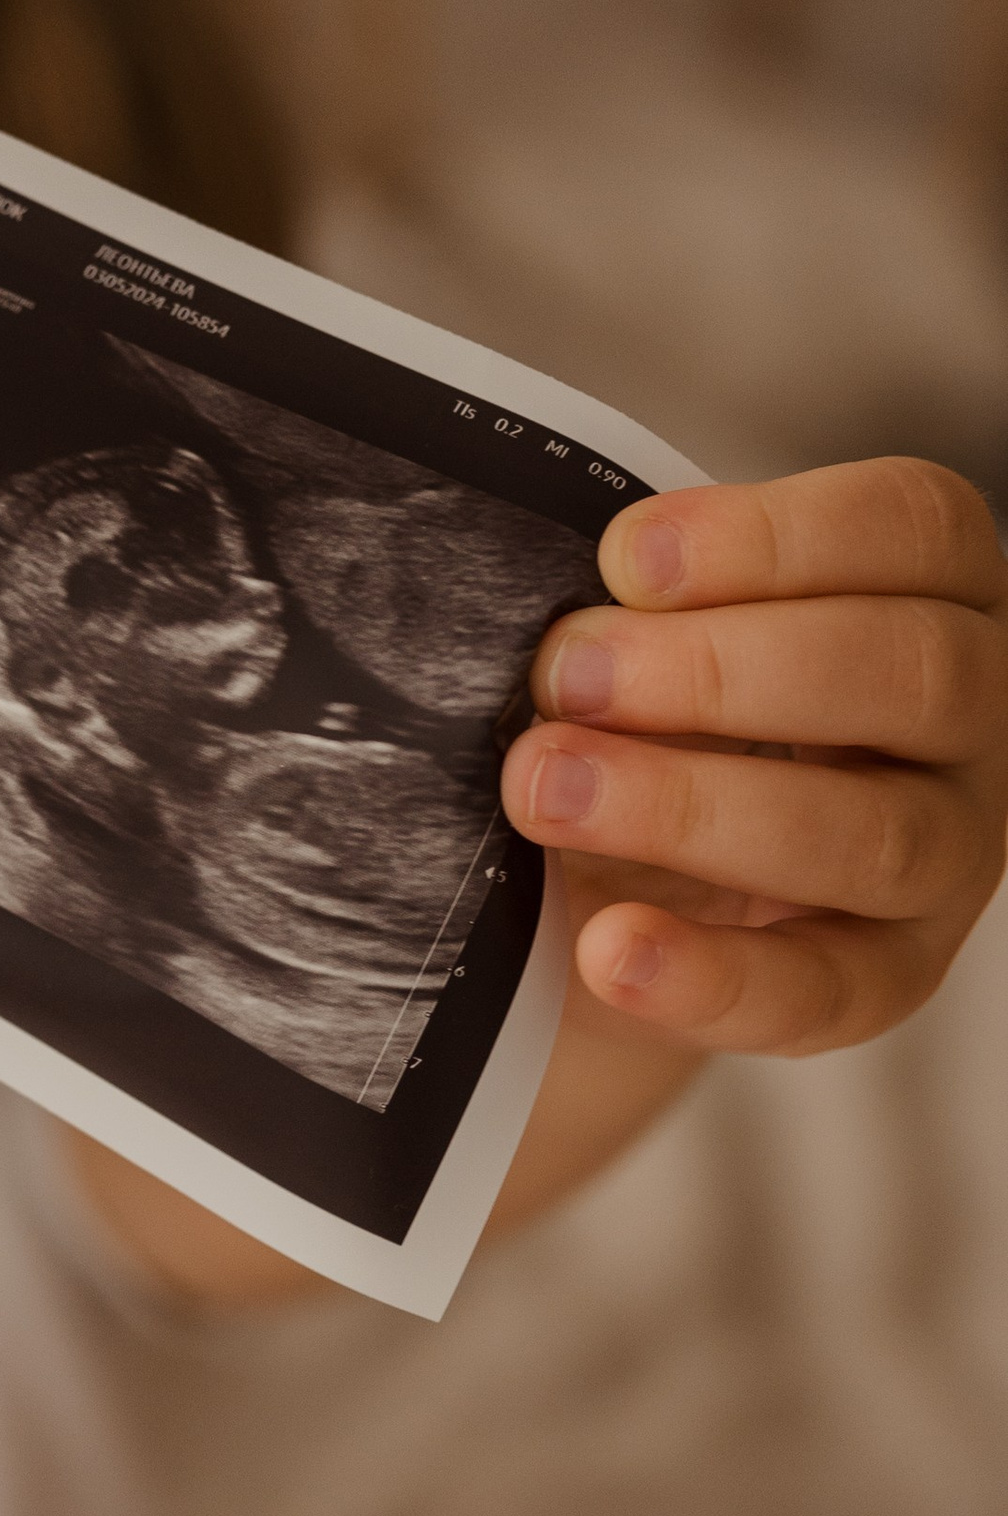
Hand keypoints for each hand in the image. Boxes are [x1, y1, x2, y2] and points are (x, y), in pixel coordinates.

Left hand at [505, 457, 1007, 1056]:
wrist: (630, 885)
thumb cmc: (656, 716)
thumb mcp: (658, 639)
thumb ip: (637, 613)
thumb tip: (558, 628)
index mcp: (933, 591)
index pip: (912, 525)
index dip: (776, 536)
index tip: (625, 558)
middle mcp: (971, 720)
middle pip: (909, 672)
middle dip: (720, 670)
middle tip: (568, 675)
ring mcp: (948, 856)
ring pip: (872, 834)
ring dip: (692, 808)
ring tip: (549, 789)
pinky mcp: (890, 977)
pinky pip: (823, 990)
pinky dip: (711, 976)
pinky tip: (611, 947)